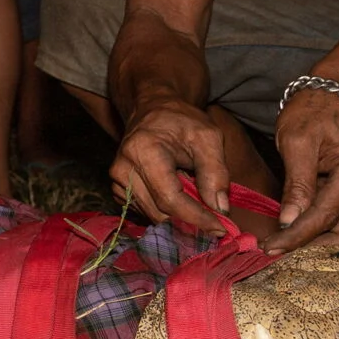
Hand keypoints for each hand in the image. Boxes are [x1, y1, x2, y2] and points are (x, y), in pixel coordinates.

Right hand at [109, 96, 244, 236]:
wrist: (153, 109)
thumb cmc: (182, 121)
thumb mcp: (208, 138)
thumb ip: (216, 172)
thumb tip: (220, 209)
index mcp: (144, 151)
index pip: (170, 199)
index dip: (197, 218)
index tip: (221, 228)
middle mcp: (123, 168)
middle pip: (160, 213)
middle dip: (190, 219)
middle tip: (215, 215)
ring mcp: (117, 180)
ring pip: (153, 217)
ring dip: (178, 216)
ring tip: (194, 196)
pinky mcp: (118, 189)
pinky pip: (145, 212)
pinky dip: (166, 212)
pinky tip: (177, 195)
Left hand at [266, 85, 338, 251]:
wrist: (337, 91)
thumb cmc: (313, 110)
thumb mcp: (296, 141)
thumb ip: (296, 183)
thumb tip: (289, 221)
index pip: (325, 216)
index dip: (296, 237)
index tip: (270, 249)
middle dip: (311, 250)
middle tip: (276, 256)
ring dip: (316, 244)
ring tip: (282, 249)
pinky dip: (321, 231)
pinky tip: (295, 234)